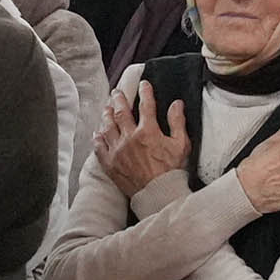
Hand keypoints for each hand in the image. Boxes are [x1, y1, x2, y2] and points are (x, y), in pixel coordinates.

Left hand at [92, 84, 192, 198]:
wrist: (158, 194)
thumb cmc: (171, 171)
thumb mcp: (181, 145)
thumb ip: (178, 122)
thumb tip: (176, 104)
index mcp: (148, 132)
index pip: (146, 106)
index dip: (145, 92)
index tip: (143, 85)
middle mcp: (129, 138)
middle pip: (121, 113)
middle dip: (119, 99)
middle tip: (117, 92)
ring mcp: (117, 150)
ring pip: (108, 127)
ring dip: (106, 115)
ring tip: (107, 108)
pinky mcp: (109, 163)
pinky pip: (99, 147)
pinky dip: (97, 138)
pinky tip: (97, 132)